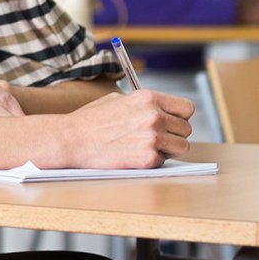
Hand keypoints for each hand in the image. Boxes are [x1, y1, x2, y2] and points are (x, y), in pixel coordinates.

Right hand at [59, 89, 193, 168]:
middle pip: (186, 129)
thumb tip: (161, 112)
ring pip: (181, 147)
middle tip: (156, 139)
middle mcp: (154, 116)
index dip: (180, 117)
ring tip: (147, 148)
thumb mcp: (118, 99)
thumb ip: (143, 104)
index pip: (187, 108)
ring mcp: (152, 137)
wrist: (72, 139)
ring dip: (168, 150)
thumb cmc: (91, 120)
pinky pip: (164, 161)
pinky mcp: (147, 158)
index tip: (172, 123)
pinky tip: (134, 156)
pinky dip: (152, 162)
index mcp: (148, 98)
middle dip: (174, 135)